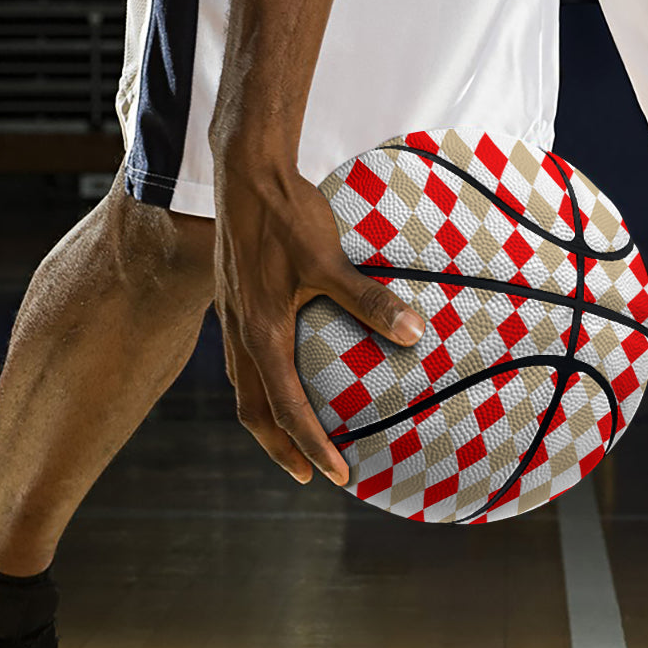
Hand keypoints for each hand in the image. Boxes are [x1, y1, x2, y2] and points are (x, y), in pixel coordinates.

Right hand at [212, 157, 424, 483]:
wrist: (245, 172)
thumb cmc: (287, 214)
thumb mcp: (329, 258)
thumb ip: (368, 299)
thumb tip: (413, 334)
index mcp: (260, 331)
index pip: (285, 408)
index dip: (311, 445)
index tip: (336, 475)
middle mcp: (240, 333)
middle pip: (254, 412)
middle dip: (281, 449)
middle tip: (312, 475)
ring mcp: (233, 318)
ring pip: (245, 387)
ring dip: (269, 420)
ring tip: (296, 439)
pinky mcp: (237, 301)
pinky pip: (245, 361)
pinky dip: (264, 385)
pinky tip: (287, 376)